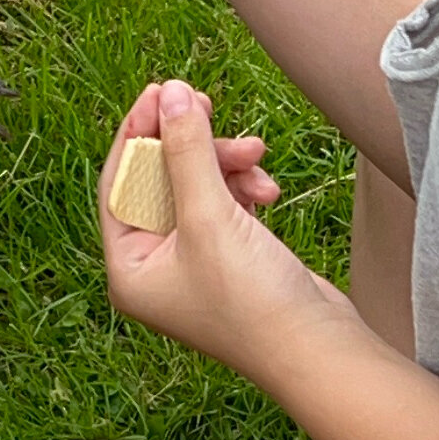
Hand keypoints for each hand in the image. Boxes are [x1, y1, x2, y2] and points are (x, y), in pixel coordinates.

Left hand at [97, 80, 326, 378]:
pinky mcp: (232, 258)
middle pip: (160, 179)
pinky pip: (226, 203)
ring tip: (256, 155)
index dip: (138, 132)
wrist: (319, 349)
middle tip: (207, 103)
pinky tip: (267, 189)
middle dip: (191, 145)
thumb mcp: (209, 216)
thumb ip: (186, 150)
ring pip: (199, 186)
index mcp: (129, 268)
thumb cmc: (253, 302)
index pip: (119, 183)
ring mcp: (195, 263)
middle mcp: (155, 267)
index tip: (162, 90)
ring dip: (226, 164)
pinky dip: (243, 188)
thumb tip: (172, 93)